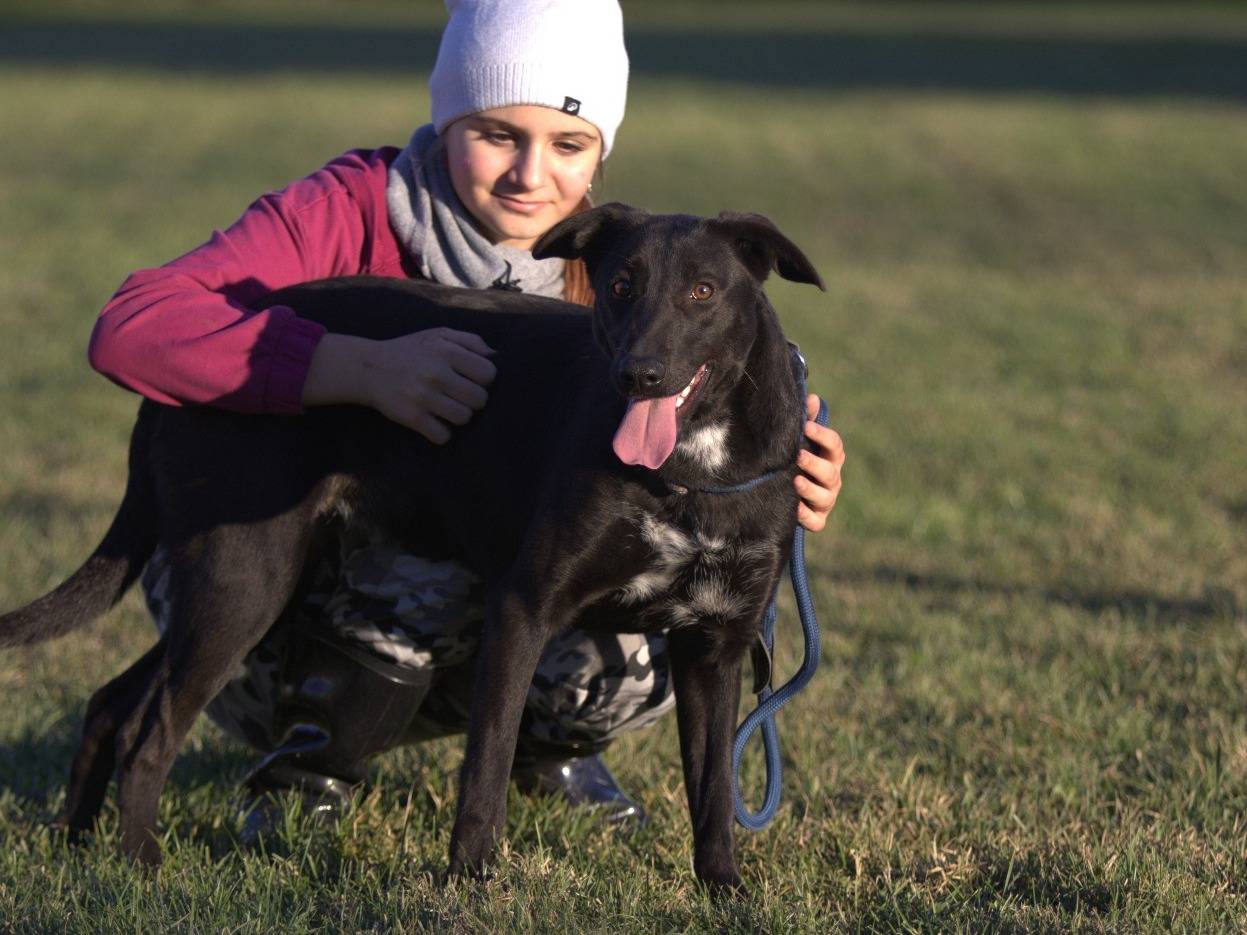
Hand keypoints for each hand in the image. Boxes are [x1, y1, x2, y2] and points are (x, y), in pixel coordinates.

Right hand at [362, 329, 496, 442]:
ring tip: (447, 407)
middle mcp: (436, 373)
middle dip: (473, 400)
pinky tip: (435, 422)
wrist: (369, 368)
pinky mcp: (412, 417)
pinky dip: (441, 433)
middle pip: (480, 399)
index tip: (471, 379)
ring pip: (464, 418)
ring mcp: (424, 396)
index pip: (488, 374)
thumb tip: (496, 356)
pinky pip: (443, 436)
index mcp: (446, 351)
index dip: (483, 379)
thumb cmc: (411, 351)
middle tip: (459, 395)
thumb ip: (470, 340)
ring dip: (458, 415)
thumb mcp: (438, 334)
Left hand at [795, 393, 843, 531]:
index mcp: (831, 458)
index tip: (806, 427)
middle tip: (798, 456)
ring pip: (824, 497)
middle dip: (815, 464)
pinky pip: (816, 521)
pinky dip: (807, 516)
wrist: (784, 494)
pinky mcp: (816, 519)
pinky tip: (795, 508)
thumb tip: (811, 397)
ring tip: (796, 481)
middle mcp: (832, 480)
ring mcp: (825, 501)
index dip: (823, 436)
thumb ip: (807, 421)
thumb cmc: (797, 461)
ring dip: (811, 489)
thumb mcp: (802, 441)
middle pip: (830, 472)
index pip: (835, 445)